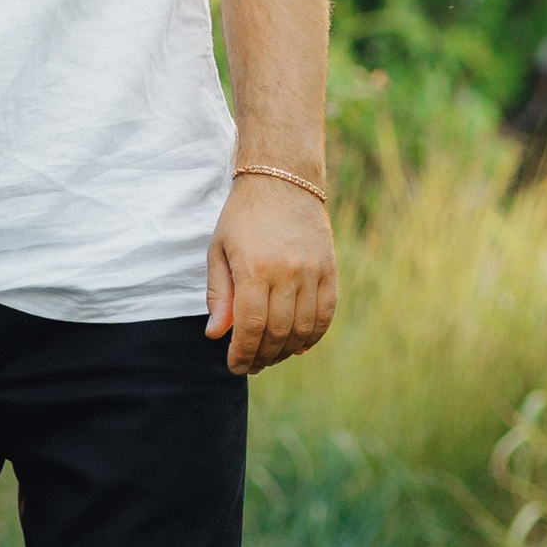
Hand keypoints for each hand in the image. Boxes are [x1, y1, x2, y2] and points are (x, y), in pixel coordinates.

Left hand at [205, 175, 335, 376]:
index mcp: (254, 269)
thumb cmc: (242, 218)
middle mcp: (287, 272)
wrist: (281, 180)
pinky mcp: (330, 268)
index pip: (250, 327)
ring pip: (303, 328)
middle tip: (251, 365)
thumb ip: (218, 295)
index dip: (242, 353)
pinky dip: (314, 335)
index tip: (235, 366)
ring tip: (271, 357)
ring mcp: (313, 271)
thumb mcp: (218, 251)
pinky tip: (299, 345)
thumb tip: (216, 335)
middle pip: (278, 332)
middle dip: (262, 356)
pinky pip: (326, 312)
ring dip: (286, 351)